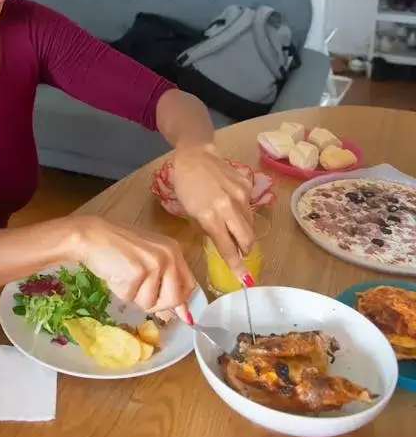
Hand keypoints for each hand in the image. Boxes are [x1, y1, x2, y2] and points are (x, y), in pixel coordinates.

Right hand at [70, 215, 195, 322]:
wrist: (92, 236)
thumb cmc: (118, 247)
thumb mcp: (147, 261)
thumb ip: (166, 283)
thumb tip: (184, 315)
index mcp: (174, 250)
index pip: (189, 285)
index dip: (180, 302)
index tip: (172, 312)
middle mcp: (169, 255)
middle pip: (174, 299)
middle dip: (155, 303)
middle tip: (138, 289)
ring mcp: (154, 263)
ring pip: (150, 303)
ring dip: (133, 296)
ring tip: (123, 275)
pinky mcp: (137, 272)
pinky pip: (130, 298)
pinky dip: (120, 291)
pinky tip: (115, 274)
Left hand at [170, 143, 253, 281]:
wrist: (195, 156)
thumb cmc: (186, 186)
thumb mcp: (191, 213)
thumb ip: (208, 230)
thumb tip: (222, 245)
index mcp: (211, 216)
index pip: (228, 247)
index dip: (237, 266)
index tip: (245, 280)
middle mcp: (229, 207)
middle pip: (247, 239)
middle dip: (245, 249)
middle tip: (239, 251)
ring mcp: (240, 195)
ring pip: (250, 223)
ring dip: (243, 230)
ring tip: (231, 223)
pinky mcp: (247, 185)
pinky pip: (249, 207)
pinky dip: (242, 211)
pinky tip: (230, 203)